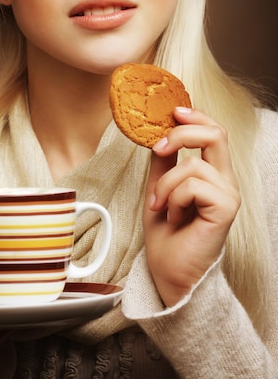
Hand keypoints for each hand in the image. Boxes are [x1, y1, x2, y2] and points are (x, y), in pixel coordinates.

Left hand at [143, 107, 240, 306]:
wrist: (169, 274)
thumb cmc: (166, 235)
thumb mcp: (159, 188)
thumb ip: (164, 163)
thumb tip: (158, 133)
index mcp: (213, 173)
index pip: (214, 132)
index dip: (196, 116)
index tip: (172, 111)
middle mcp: (225, 181)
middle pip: (216, 134)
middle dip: (182, 133)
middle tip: (159, 147)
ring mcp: (228, 195)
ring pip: (193, 164)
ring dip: (165, 185)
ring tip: (160, 206)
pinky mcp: (225, 209)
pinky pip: (193, 185)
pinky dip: (173, 198)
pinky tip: (172, 216)